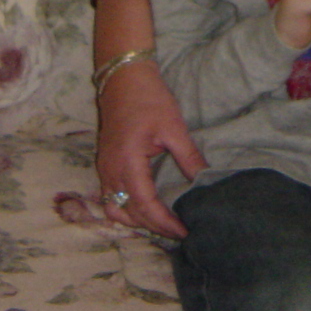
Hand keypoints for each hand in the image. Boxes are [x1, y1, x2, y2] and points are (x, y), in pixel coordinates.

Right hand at [96, 58, 207, 238]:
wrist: (123, 78)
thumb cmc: (149, 99)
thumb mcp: (174, 127)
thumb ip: (188, 157)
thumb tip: (205, 180)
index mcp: (127, 162)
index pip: (145, 205)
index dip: (164, 222)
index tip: (185, 230)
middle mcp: (110, 171)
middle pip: (128, 213)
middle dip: (153, 227)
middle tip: (179, 231)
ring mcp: (104, 169)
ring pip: (115, 210)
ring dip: (137, 222)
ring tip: (163, 223)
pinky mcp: (105, 165)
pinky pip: (111, 199)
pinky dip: (127, 210)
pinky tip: (146, 210)